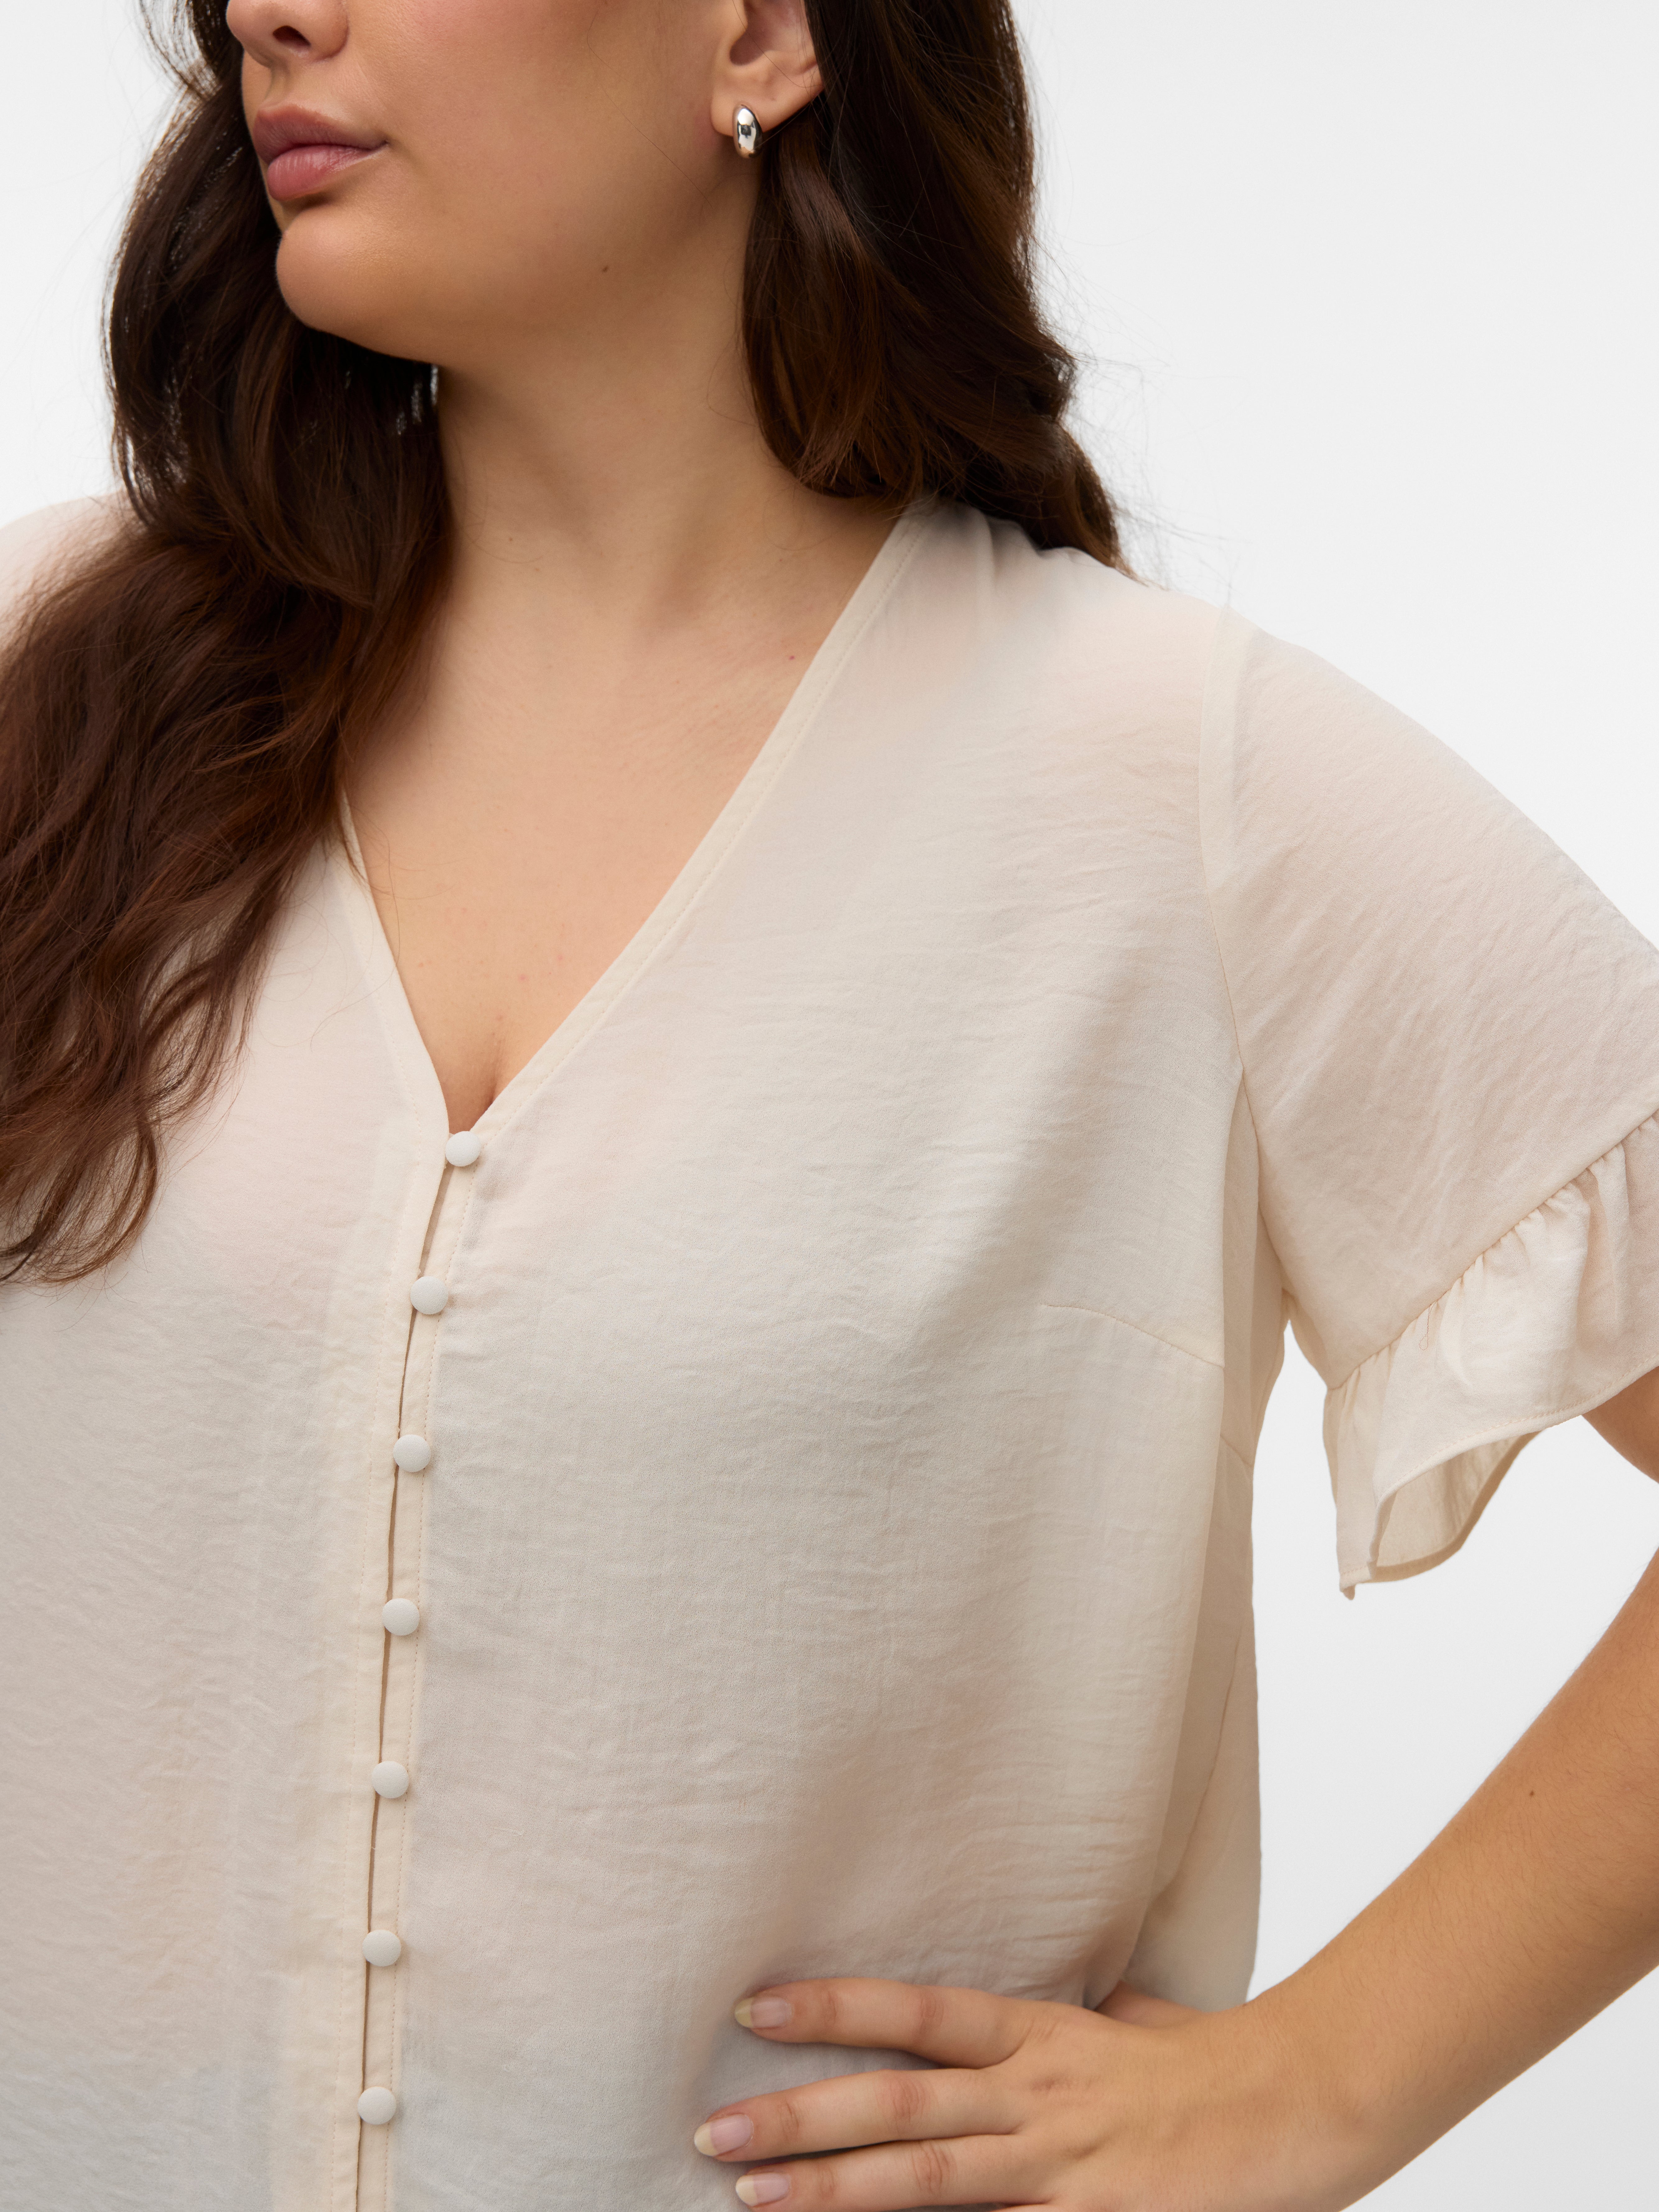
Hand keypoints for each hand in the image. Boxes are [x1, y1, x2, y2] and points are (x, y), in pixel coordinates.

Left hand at [691, 1975, 1362, 2211]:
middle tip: (712, 2133)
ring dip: (835, 2191)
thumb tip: (1062, 2010)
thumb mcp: (1135, 2024)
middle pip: (899, 2102)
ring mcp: (1062, 2165)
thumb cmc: (1214, 2061)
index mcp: (1040, 2038)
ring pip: (928, 2176)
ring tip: (753, 2197)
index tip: (754, 2010)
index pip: (916, 2016)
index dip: (835, 2009)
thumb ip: (1085, 2023)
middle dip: (801, 2119)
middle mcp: (1035, 2095)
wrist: (1303, 2098)